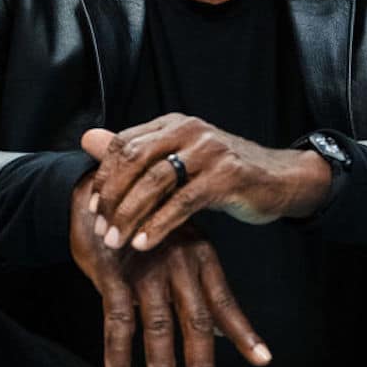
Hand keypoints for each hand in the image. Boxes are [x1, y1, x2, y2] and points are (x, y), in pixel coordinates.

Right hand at [68, 174, 271, 366]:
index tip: (263, 361)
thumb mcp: (183, 247)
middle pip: (196, 321)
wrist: (98, 190)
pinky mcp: (113, 272)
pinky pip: (116, 317)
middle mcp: (179, 264)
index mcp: (200, 256)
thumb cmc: (146, 226)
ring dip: (160, 366)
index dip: (244, 334)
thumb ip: (203, 290)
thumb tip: (227, 330)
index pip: (226, 302)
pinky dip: (117, 350)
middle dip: (200, 364)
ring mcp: (146, 267)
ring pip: (157, 325)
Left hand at [80, 114, 331, 251]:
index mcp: (173, 123)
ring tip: (116, 241)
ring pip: (155, 182)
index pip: (124, 143)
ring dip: (130, 215)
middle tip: (101, 229)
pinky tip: (144, 243)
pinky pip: (183, 202)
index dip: (104, 176)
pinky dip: (159, 225)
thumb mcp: (178, 160)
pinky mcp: (226, 174)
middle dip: (112, 198)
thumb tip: (87, 139)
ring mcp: (209, 150)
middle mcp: (189, 130)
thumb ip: (134, 152)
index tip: (92, 208)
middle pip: (134, 159)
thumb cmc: (224, 173)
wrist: (279, 179)